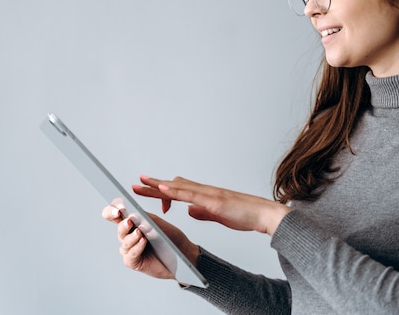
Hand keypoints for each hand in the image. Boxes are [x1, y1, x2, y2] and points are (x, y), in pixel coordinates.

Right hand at [101, 200, 199, 279]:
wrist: (181, 254)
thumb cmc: (169, 237)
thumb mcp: (159, 223)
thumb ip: (145, 218)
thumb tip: (131, 214)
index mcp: (131, 221)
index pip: (114, 214)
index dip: (111, 210)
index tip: (118, 209)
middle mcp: (128, 234)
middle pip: (119, 227)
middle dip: (123, 224)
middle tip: (129, 221)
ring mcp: (129, 248)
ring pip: (124, 241)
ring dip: (132, 237)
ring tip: (140, 232)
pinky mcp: (131, 261)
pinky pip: (130, 254)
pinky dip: (137, 247)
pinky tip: (143, 241)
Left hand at [132, 176, 290, 235]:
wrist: (263, 214)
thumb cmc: (245, 215)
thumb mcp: (219, 215)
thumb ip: (203, 211)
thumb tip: (190, 210)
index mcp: (204, 196)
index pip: (178, 191)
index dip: (161, 192)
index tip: (146, 191)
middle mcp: (203, 191)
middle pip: (173, 186)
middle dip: (153, 186)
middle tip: (134, 184)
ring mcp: (208, 194)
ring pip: (178, 187)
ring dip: (158, 186)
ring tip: (140, 183)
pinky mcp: (213, 200)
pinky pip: (190, 194)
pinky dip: (174, 192)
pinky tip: (162, 190)